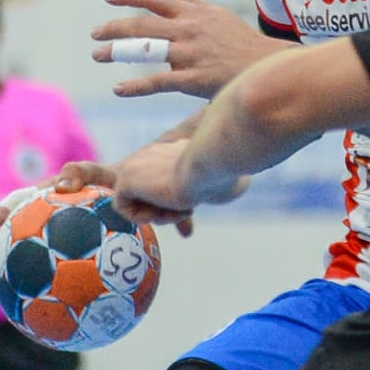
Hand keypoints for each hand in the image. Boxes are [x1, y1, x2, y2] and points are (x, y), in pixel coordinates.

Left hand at [90, 0, 285, 98]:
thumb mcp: (215, 14)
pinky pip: (158, 82)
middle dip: (113, 27)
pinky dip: (136, 86)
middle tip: (94, 33)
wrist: (267, 68)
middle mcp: (188, 31)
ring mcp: (190, 55)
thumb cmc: (240, 42)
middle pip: (142, 25)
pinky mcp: (194, 79)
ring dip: (116, 51)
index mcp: (193, 14)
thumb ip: (188, 1)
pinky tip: (118, 88)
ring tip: (98, 54)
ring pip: (144, 50)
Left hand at [99, 139, 253, 235]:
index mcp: (174, 151)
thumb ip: (227, 180)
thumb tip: (244, 182)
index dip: (174, 204)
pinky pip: (124, 210)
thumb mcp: (227, 177)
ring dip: (160, 215)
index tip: (190, 216)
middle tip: (187, 213)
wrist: (209, 167)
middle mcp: (152, 154)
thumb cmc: (224, 174)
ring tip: (178, 208)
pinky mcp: (126, 180)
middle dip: (166, 211)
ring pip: (139, 204)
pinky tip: (163, 208)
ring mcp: (136, 166)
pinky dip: (144, 217)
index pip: (163, 181)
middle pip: (149, 196)